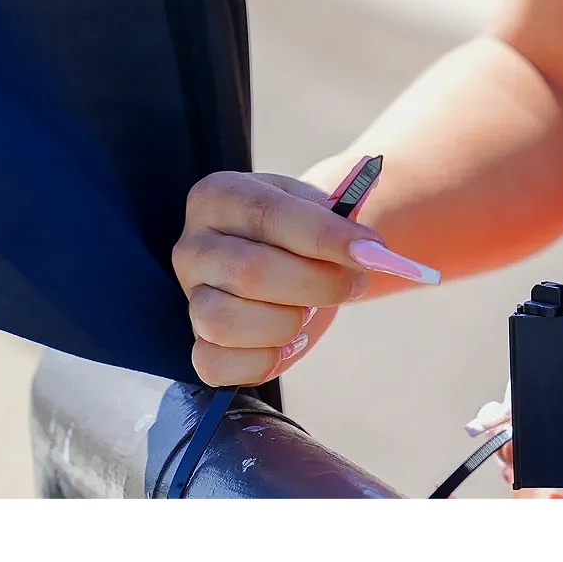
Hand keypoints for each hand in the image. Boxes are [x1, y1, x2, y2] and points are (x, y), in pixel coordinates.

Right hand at [171, 168, 440, 385]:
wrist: (291, 257)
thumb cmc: (306, 231)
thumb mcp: (321, 209)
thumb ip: (342, 224)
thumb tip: (373, 252)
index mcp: (219, 196)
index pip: (267, 214)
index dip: (324, 236)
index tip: (372, 250)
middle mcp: (193, 246)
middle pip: (249, 272)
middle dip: (318, 283)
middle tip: (354, 283)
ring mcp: (190, 297)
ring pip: (225, 321)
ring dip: (288, 323)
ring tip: (312, 310)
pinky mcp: (198, 344)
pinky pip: (214, 365)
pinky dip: (261, 361)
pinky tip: (287, 342)